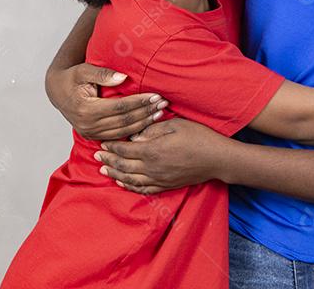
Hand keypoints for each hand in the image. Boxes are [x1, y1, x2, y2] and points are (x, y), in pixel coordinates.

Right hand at [47, 62, 168, 140]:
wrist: (56, 91)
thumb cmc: (71, 78)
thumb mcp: (83, 70)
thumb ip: (102, 74)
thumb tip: (123, 78)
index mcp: (86, 109)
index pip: (120, 107)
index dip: (139, 102)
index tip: (155, 95)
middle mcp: (88, 125)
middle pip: (124, 121)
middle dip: (146, 112)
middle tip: (163, 104)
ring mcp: (90, 133)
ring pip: (123, 131)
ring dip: (143, 123)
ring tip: (159, 113)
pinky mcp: (93, 136)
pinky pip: (117, 136)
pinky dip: (133, 131)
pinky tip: (147, 123)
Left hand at [94, 118, 229, 194]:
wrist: (217, 159)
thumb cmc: (198, 138)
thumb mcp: (175, 125)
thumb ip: (152, 131)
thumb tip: (134, 138)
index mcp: (152, 150)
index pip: (125, 150)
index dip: (111, 147)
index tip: (102, 143)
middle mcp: (152, 168)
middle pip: (123, 166)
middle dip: (108, 161)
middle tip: (96, 156)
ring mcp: (159, 179)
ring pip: (130, 180)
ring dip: (115, 175)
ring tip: (104, 171)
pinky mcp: (166, 186)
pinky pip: (143, 189)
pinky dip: (130, 187)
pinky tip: (123, 183)